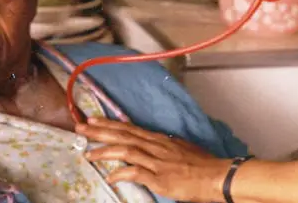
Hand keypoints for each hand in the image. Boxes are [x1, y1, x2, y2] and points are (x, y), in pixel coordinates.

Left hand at [76, 118, 231, 202]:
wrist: (217, 175)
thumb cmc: (202, 164)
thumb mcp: (180, 150)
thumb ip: (164, 149)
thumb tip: (154, 148)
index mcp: (159, 139)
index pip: (129, 128)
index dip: (109, 123)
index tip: (93, 119)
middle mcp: (155, 146)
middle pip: (123, 134)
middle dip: (100, 131)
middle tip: (80, 127)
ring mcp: (157, 161)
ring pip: (126, 150)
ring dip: (105, 150)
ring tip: (87, 152)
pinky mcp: (160, 177)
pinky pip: (136, 173)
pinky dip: (122, 173)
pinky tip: (110, 177)